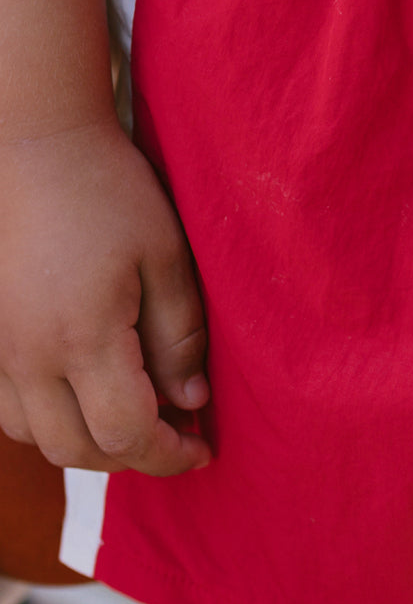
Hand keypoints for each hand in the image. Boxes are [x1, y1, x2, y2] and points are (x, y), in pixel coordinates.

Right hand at [0, 121, 210, 473]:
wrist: (34, 145)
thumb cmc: (110, 193)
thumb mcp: (168, 259)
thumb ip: (181, 339)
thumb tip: (190, 404)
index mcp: (81, 338)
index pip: (125, 435)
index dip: (169, 455)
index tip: (202, 449)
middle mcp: (26, 355)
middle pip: (77, 450)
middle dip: (134, 458)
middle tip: (178, 438)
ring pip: (35, 436)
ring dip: (89, 443)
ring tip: (137, 418)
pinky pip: (8, 406)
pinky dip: (49, 420)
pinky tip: (86, 394)